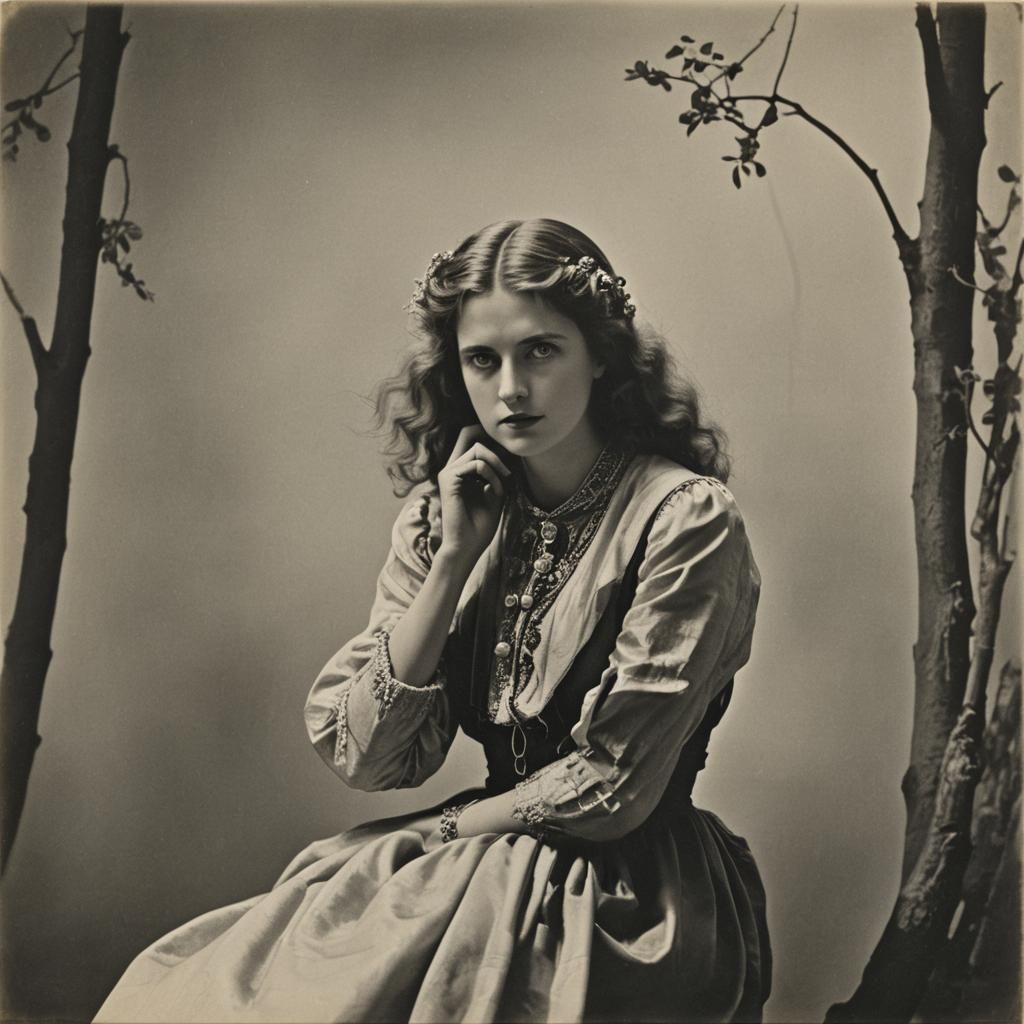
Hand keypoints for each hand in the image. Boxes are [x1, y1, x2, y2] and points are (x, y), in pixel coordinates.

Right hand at [436, 426, 510, 571]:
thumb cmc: (481, 525)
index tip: (507, 453)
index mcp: (460, 471)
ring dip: (495, 464)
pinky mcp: (448, 479)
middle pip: (470, 436)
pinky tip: (495, 490)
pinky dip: (491, 475)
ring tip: (502, 483)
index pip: (467, 437)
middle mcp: (451, 468)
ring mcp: (448, 473)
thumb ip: (495, 471)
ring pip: (476, 448)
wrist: (467, 546)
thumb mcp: (494, 492)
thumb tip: (503, 450)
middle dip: (495, 450)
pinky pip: (476, 464)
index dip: (486, 435)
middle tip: (507, 473)